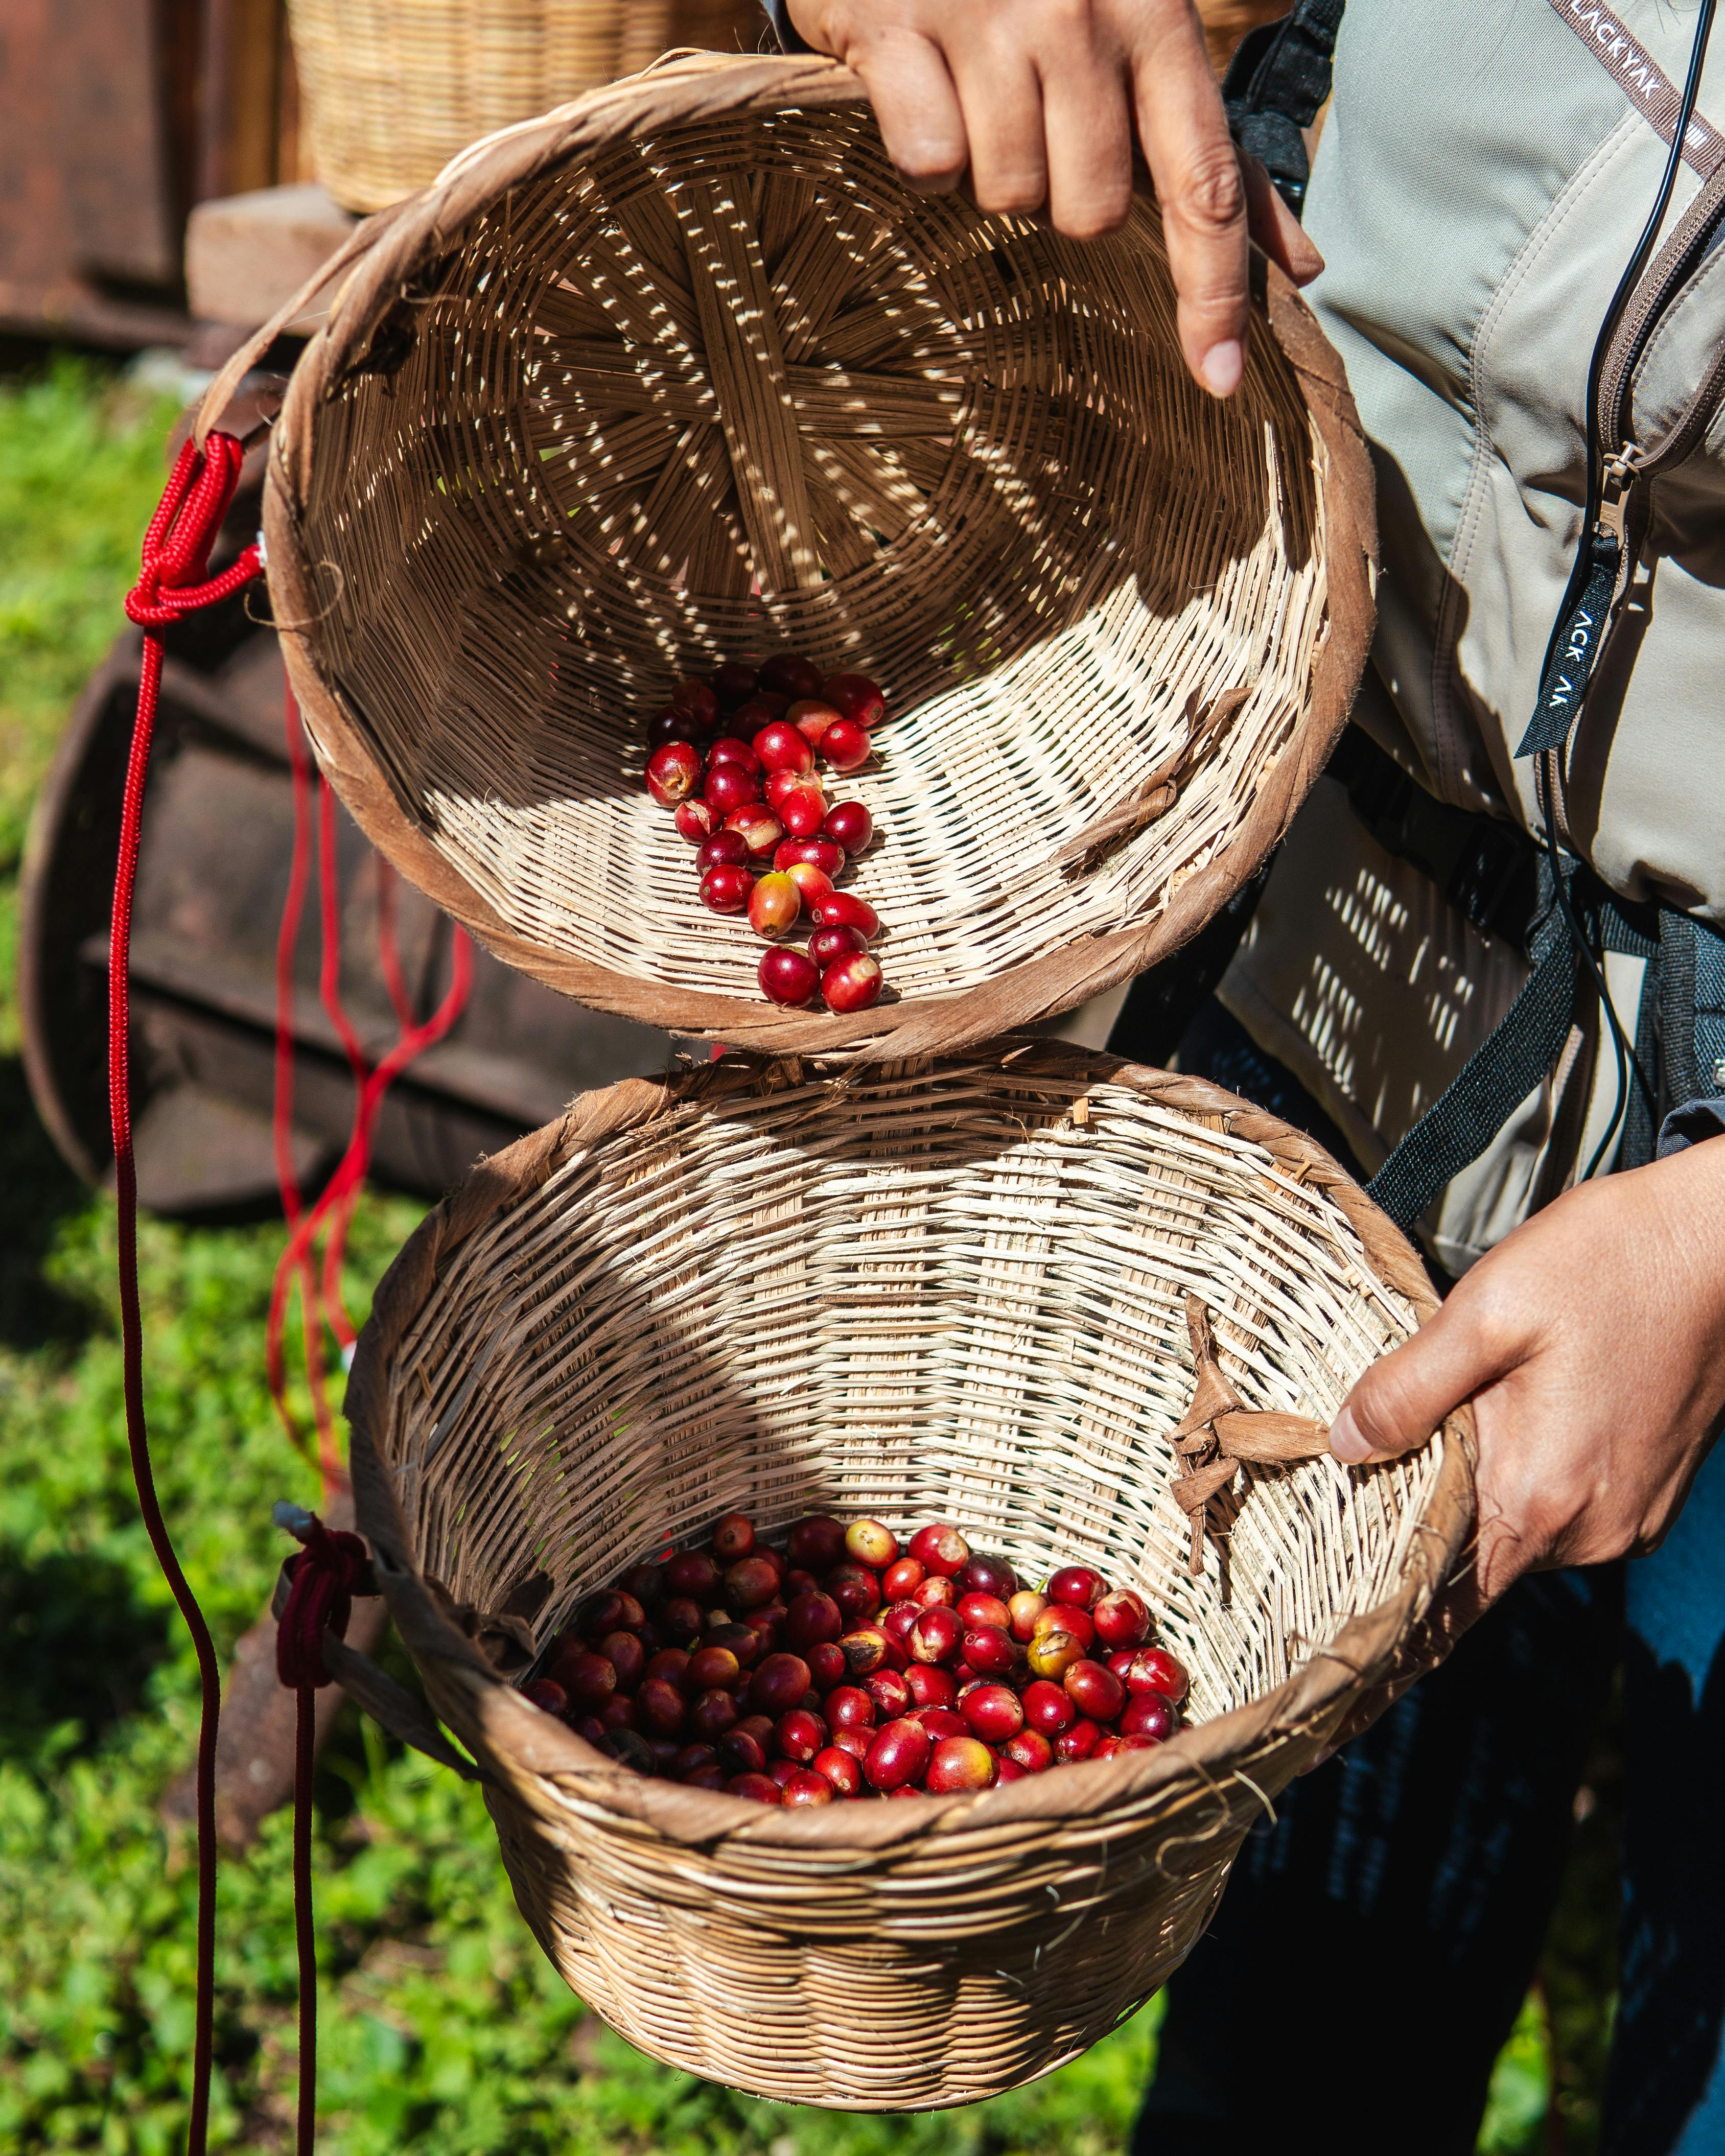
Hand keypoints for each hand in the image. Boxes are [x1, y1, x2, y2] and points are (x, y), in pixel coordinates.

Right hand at [787, 0, 1321, 396]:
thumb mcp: (1143, 36)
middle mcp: (1082, 12)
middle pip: (1090, 211)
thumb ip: (1216, 152)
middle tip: (1031, 126)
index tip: (1219, 378)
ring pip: (1005, 191)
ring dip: (987, 169)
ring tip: (973, 97)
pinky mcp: (896, 26)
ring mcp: (990, 15)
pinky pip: (928, 158)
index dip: (1214, 290)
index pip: (1205, 182)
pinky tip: (919, 90)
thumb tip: (1303, 264)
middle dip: (1058, 196)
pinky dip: (921, 147)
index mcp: (1157, 18)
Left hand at [1305, 1135, 1724, 1764]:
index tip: (1328, 1640)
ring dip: (1475, 1495)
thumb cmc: (1609, 1262)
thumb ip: (1409, 1387)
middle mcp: (1587, 1530)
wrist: (1722, 1241)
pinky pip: (1562, 1510)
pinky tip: (1507, 1421)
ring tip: (1436, 1434)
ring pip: (1517, 1531)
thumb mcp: (1487, 1308)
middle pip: (1471, 1560)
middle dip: (1417, 1530)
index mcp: (1536, 1495)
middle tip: (1354, 1491)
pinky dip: (1525, 1480)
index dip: (1383, 1618)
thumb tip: (1343, 1444)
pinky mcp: (1649, 1495)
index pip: (1442, 1603)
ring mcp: (1625, 1518)